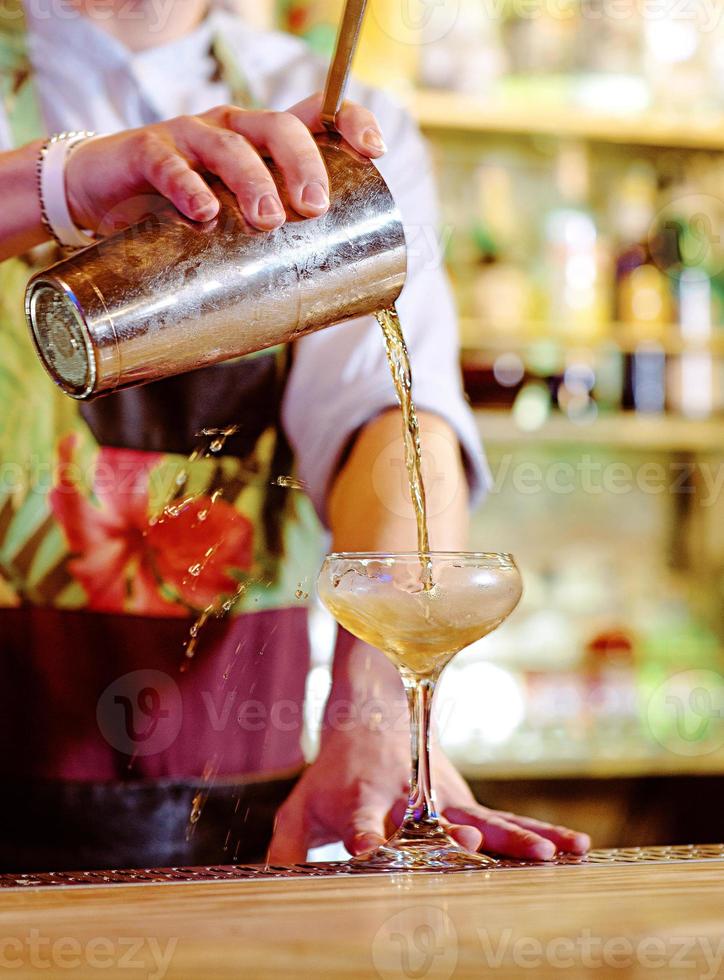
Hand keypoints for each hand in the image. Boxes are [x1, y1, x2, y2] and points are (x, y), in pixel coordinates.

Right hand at [65, 92, 385, 234]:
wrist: (102, 202)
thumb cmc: (183, 217)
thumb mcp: (234, 228)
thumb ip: (271, 251)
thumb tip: (324, 311)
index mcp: (263, 143)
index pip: (314, 114)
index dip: (349, 121)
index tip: (376, 150)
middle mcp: (232, 129)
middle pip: (278, 128)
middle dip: (303, 165)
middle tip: (314, 208)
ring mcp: (189, 136)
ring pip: (229, 144)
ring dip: (253, 181)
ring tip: (268, 220)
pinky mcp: (145, 152)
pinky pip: (167, 162)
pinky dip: (186, 185)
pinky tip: (203, 212)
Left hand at [267, 724, 590, 863]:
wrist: (372, 721)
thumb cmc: (332, 777)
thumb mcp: (299, 809)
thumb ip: (285, 852)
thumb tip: (269, 893)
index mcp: (360, 801)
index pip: (359, 823)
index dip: (362, 836)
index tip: (367, 851)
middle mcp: (408, 798)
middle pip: (433, 820)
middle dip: (454, 834)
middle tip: (473, 840)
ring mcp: (443, 798)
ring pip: (483, 818)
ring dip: (516, 837)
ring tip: (553, 856)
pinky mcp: (465, 801)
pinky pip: (507, 819)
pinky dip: (540, 831)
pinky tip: (575, 847)